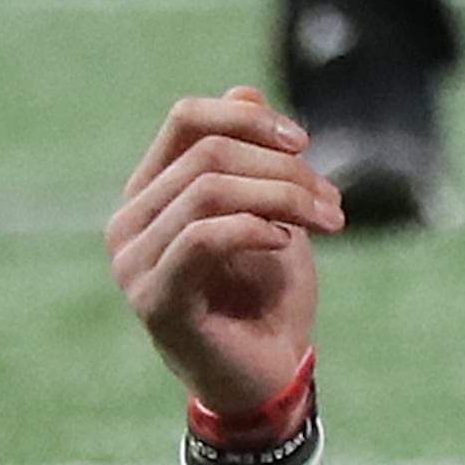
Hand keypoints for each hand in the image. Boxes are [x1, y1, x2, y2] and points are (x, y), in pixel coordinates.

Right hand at [105, 88, 341, 419]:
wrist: (270, 375)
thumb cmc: (268, 296)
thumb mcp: (273, 213)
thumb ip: (254, 158)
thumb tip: (245, 89)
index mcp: (153, 192)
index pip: (187, 119)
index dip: (250, 118)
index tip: (304, 143)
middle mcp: (130, 221)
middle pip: (210, 153)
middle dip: (286, 170)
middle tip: (335, 205)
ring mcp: (134, 262)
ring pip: (210, 189)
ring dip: (284, 198)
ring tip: (328, 222)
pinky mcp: (155, 300)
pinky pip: (202, 238)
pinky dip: (255, 229)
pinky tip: (286, 243)